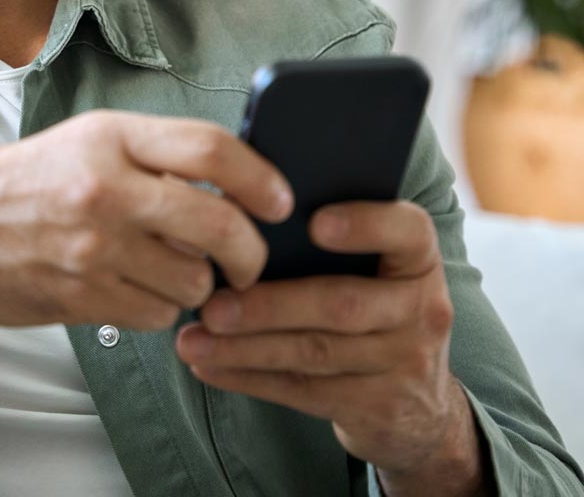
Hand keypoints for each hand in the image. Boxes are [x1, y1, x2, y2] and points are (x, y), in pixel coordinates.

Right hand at [0, 110, 293, 328]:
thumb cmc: (19, 181)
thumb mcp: (85, 142)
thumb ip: (151, 157)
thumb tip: (230, 186)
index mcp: (110, 136)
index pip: (211, 148)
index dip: (260, 177)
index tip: (280, 200)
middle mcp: (106, 186)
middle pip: (220, 224)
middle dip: (249, 253)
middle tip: (248, 260)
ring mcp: (93, 245)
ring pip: (192, 281)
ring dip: (195, 286)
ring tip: (167, 271)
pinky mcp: (80, 294)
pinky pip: (155, 314)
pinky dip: (157, 310)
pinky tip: (130, 290)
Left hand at [175, 201, 486, 494]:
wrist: (421, 404)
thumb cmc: (370, 302)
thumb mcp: (372, 266)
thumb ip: (326, 236)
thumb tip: (237, 206)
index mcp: (418, 258)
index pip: (408, 232)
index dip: (364, 225)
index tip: (313, 223)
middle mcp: (422, 309)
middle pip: (342, 304)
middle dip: (269, 305)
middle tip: (211, 305)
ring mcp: (404, 363)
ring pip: (315, 353)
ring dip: (245, 347)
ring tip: (192, 340)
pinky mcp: (377, 407)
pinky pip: (304, 392)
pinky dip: (248, 378)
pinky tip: (207, 367)